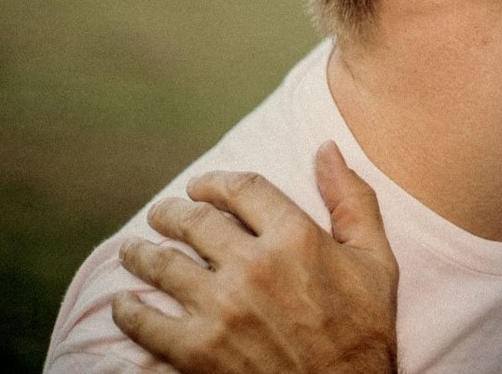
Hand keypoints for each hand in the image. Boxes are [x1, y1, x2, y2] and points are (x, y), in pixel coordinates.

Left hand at [112, 141, 399, 373]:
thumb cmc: (363, 332)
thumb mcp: (376, 261)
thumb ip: (352, 199)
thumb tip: (328, 148)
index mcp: (295, 237)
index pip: (240, 188)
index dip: (214, 182)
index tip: (201, 187)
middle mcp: (253, 266)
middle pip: (194, 220)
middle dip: (171, 213)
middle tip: (161, 215)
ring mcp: (220, 309)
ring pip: (162, 263)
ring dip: (141, 253)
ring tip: (133, 251)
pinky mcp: (196, 352)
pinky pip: (145, 321)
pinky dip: (129, 310)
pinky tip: (125, 304)